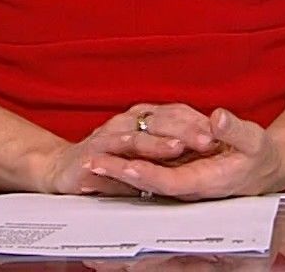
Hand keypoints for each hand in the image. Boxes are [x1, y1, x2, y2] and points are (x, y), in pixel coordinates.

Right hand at [33, 103, 221, 195]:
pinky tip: (135, 162)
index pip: (176, 114)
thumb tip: (208, 140)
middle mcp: (128, 122)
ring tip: (178, 147)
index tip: (221, 130)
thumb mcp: (149, 153)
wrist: (63, 169)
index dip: (197, 122)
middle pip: (161, 121)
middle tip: (209, 139)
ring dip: (158, 143)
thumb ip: (173, 145)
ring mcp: (110, 136)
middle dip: (185, 130)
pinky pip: (110, 155)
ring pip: (138, 136)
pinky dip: (123, 157)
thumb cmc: (110, 160)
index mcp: (145, 118)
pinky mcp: (92, 154)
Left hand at [89, 109, 284, 200]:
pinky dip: (127, 166)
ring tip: (88, 163)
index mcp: (208, 181)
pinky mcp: (178, 172)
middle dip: (119, 174)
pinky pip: (149, 170)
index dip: (147, 174)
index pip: (170, 180)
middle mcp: (190, 186)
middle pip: (148, 182)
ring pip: (144, 178)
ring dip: (117, 172)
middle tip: (90, 164)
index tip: (125, 166)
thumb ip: (235, 130)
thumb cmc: (261, 155)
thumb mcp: (255, 140)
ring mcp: (182, 180)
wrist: (265, 168)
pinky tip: (108, 160)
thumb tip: (217, 118)